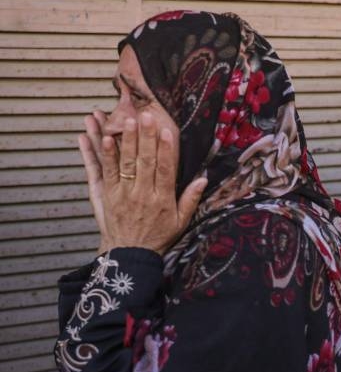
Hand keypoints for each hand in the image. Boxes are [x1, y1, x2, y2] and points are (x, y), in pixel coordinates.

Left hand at [80, 111, 205, 254]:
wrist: (130, 254)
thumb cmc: (158, 236)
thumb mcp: (181, 222)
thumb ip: (191, 199)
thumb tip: (204, 178)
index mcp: (162, 200)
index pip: (165, 170)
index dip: (166, 150)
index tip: (167, 132)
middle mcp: (142, 195)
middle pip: (145, 162)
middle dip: (146, 138)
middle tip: (147, 117)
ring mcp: (123, 194)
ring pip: (125, 164)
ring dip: (127, 141)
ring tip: (127, 121)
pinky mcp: (107, 195)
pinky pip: (106, 172)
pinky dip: (105, 155)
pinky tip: (105, 139)